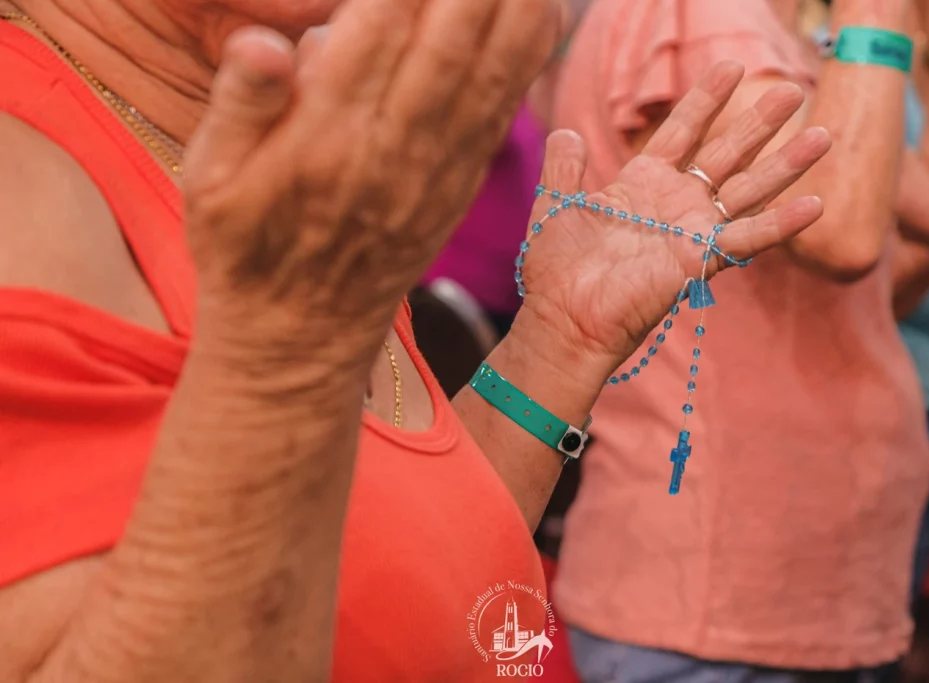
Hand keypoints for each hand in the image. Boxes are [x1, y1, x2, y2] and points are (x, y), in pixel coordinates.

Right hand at [183, 0, 560, 360]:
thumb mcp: (210, 184)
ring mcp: (435, 172)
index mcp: (326, 139)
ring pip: (491, 73)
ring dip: (517, 5)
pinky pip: (501, 111)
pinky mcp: (458, 190)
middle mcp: (393, 151)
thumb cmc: (246, 253)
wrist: (301, 339)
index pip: (381, 28)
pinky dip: (526, 55)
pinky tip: (540, 9)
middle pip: (452, 40)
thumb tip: (266, 43)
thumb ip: (239, 108)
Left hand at [514, 62, 830, 374]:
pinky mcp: (700, 260)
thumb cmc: (558, 270)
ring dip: (785, 165)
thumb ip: (564, 167)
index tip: (732, 65)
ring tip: (822, 136)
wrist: (564, 317)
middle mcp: (675, 204)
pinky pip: (747, 239)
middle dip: (758, 123)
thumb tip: (564, 133)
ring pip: (748, 191)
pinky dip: (781, 224)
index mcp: (643, 185)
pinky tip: (814, 204)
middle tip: (791, 91)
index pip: (682, 132)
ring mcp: (692, 231)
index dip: (706, 100)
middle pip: (727, 154)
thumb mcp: (556, 206)